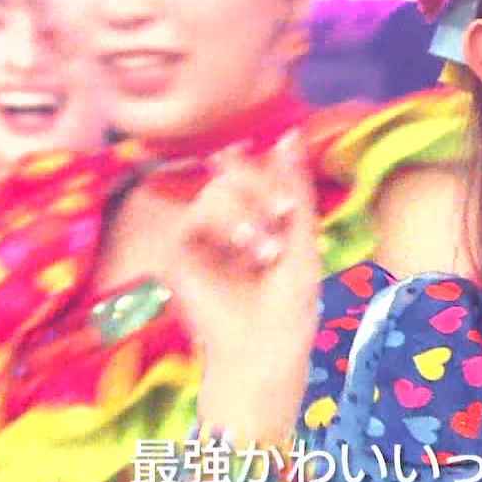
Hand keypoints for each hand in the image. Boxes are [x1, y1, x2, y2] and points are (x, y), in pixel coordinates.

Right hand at [161, 131, 320, 437]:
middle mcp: (225, 225)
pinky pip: (197, 212)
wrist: (268, 346)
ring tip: (266, 248)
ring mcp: (200, 238)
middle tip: (283, 214)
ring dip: (249, 209)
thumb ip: (293, 187)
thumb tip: (290, 135)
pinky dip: (227, 223)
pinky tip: (245, 250)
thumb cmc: (291, 301)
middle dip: (262, 184)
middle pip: (233, 171)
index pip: (253, 172)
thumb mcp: (302, 236)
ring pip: (216, 189)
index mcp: (254, 219)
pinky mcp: (179, 252)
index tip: (289, 196)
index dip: (267, 169)